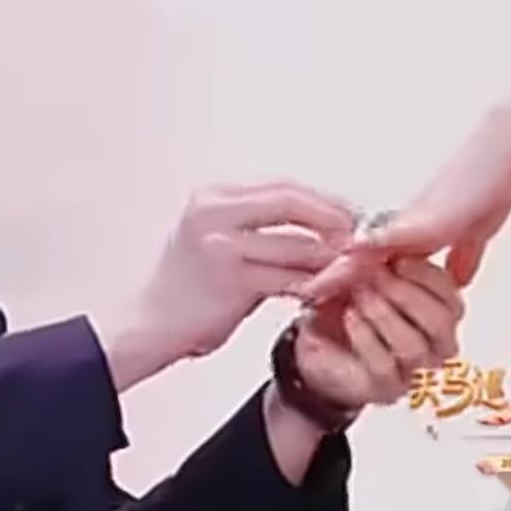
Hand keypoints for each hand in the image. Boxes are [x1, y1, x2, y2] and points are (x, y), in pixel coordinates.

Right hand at [97, 182, 355, 391]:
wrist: (151, 325)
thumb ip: (258, 226)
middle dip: (333, 218)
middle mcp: (212, 213)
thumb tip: (317, 222)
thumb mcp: (215, 239)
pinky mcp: (231, 279)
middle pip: (291, 202)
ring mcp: (220, 245)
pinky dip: (312, 284)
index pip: (282, 186)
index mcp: (211, 197)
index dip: (323, 199)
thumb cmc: (186, 287)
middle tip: (359, 237)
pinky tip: (323, 291)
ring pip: (296, 243)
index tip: (350, 214)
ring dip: (330, 257)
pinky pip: (288, 278)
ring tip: (348, 267)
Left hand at [292, 257, 463, 408]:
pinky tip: (350, 317)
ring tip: (360, 296)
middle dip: (406, 294)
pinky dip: (365, 338)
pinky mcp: (386, 388)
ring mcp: (413, 371)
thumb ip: (381, 263)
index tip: (399, 259)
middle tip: (377, 276)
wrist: (319, 345)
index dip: (427, 276)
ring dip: (384, 315)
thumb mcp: (364, 276)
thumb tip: (383, 243)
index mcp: (439, 313)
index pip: (451, 296)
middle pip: (441, 323)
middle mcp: (435, 345)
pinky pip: (384, 366)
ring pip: (414, 347)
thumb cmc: (347, 308)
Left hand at [300, 129, 510, 301]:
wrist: (502, 147)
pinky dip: (369, 251)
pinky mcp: (424, 218)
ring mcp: (410, 220)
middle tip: (300, 296)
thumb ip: (463, 255)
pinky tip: (348, 257)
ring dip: (341, 270)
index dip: (352, 280)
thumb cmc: (490, 182)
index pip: (374, 263)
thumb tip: (458, 279)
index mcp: (411, 233)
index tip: (326, 297)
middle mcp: (403, 225)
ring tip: (311, 288)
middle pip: (358, 256)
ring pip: (365, 249)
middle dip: (333, 278)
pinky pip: (391, 238)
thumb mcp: (475, 231)